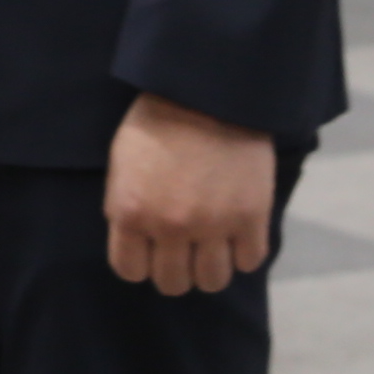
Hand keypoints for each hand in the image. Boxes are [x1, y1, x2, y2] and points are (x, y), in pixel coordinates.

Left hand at [104, 95, 278, 293]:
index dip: (142, 262)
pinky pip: (249, 261)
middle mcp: (169, 226)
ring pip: (212, 281)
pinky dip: (244, 252)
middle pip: (172, 283)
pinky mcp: (251, 217)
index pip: (130, 271)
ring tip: (214, 244)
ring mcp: (212, 224)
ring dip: (211, 267)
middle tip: (186, 246)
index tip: (153, 249)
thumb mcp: (123, 164)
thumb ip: (125, 208)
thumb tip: (137, 245)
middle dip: (177, 268)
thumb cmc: (159, 121)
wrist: (209, 90)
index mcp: (131, 212)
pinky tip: (238, 233)